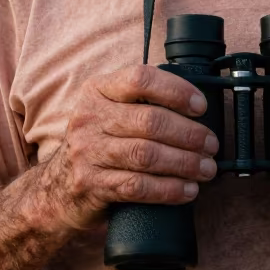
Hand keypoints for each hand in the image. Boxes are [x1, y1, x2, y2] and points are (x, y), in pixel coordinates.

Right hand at [39, 64, 217, 231]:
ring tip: (207, 168)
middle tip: (211, 145)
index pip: (140, 79)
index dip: (176, 90)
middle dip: (189, 134)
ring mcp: (88, 152)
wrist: (57, 188)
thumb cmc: (99, 142)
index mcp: (98, 90)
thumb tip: (196, 107)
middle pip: (150, 121)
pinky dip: (169, 189)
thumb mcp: (109, 110)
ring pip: (147, 155)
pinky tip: (187, 190)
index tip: (200, 106)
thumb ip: (140, 101)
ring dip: (185, 163)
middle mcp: (90, 118)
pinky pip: (138, 187)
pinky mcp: (92, 185)